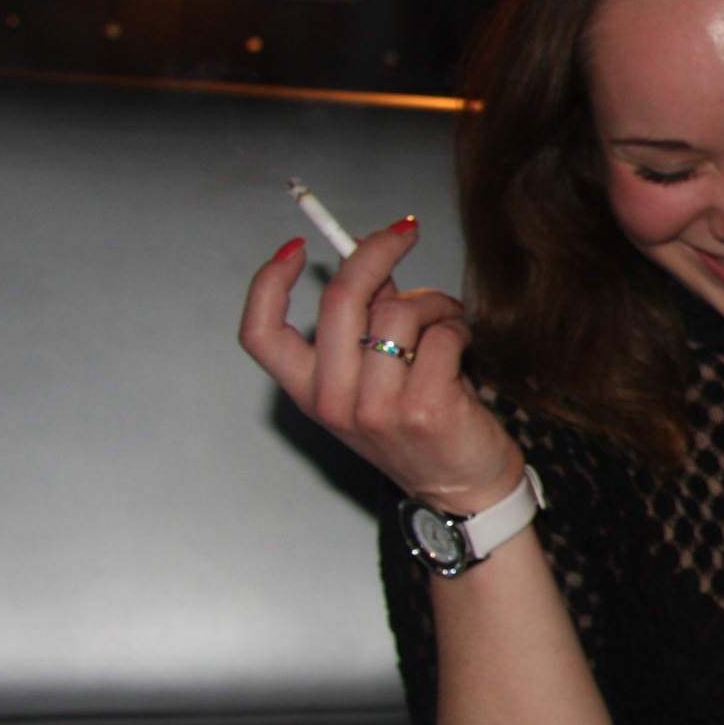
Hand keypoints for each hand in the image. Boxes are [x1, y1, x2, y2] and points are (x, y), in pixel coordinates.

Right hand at [238, 218, 523, 513]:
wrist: (463, 492)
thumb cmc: (422, 428)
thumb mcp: (374, 380)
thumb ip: (366, 321)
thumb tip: (367, 256)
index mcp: (310, 393)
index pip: (260, 334)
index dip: (269, 282)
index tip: (298, 245)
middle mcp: (333, 403)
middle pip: (338, 300)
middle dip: (376, 251)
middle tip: (404, 232)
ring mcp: (377, 409)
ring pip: (398, 311)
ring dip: (433, 302)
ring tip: (448, 320)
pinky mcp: (423, 408)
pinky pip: (441, 334)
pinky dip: (458, 327)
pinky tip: (463, 345)